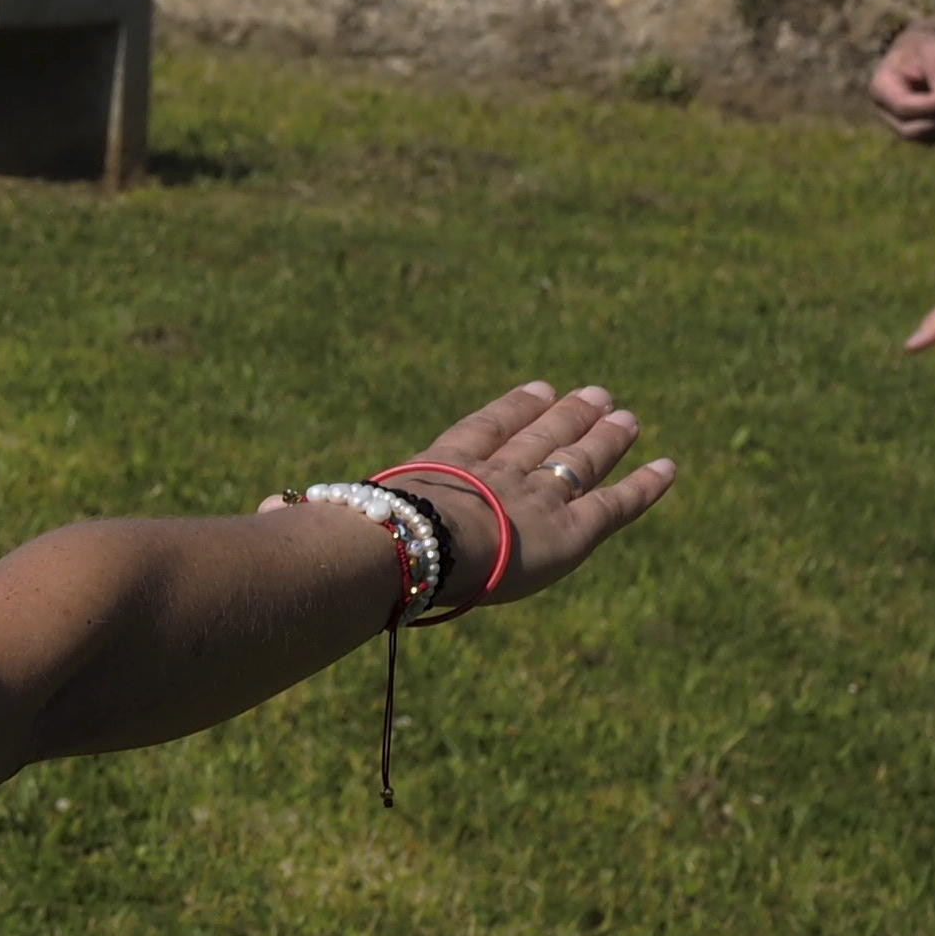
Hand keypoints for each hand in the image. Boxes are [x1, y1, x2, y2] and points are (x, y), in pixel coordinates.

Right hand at [289, 381, 672, 605]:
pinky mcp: (574, 529)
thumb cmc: (362, 542)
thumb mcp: (329, 526)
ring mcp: (537, 496)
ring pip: (578, 458)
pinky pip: (618, 503)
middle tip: (594, 391)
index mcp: (439, 469)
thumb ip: (303, 521)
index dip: (510, 410)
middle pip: (537, 436)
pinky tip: (670, 465)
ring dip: (604, 436)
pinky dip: (645, 484)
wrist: (413, 546)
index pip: (480, 431)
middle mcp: (495, 473)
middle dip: (566, 415)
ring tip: (626, 414)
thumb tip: (265, 510)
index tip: (534, 389)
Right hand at [870, 21, 934, 142]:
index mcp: (880, 88)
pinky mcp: (916, 129)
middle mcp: (884, 111)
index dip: (932, 105)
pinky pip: (934, 138)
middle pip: (911, 129)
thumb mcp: (932, 48)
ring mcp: (898, 123)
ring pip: (925, 137)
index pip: (903, 106)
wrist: (927, 49)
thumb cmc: (927, 45)